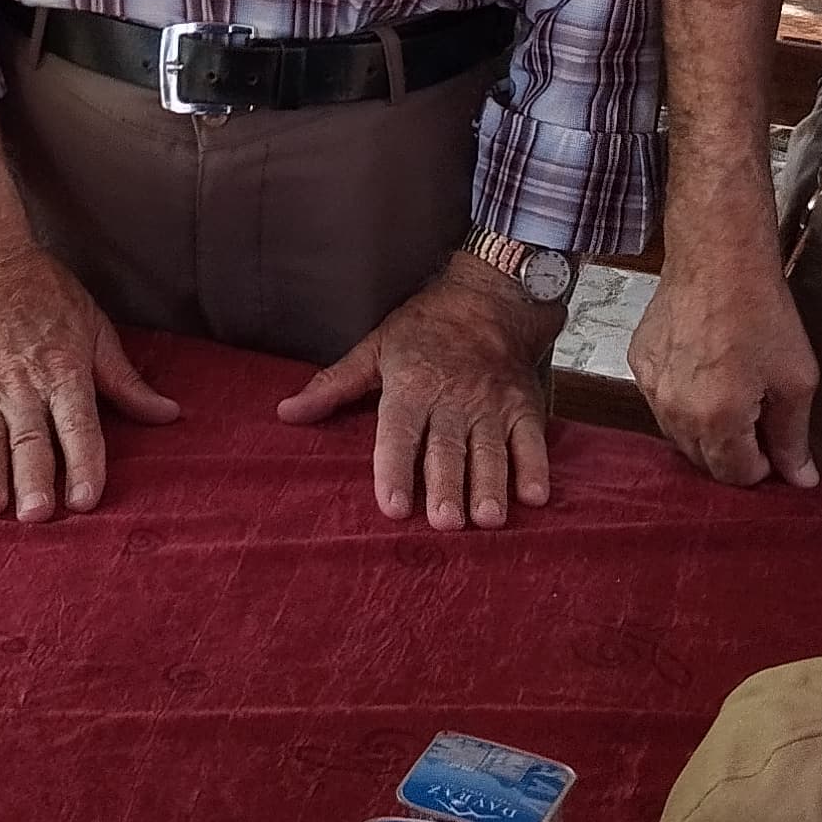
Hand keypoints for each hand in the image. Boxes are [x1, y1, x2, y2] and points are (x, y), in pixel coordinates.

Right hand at [0, 230, 181, 520]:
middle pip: (29, 438)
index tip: (86, 500)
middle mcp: (21, 383)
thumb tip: (169, 415)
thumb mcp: (94, 330)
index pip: (77, 425)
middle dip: (33, 477)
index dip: (84, 463)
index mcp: (63, 371)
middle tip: (37, 514)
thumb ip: (126, 381)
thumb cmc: (44, 299)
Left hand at [276, 251, 560, 529]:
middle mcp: (452, 400)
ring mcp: (492, 406)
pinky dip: (535, 468)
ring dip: (489, 485)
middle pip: (448, 449)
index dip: (395, 469)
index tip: (393, 507)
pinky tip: (535, 498)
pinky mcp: (524, 409)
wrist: (489, 298)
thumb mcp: (375, 348)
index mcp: (411, 387)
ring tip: (488, 519)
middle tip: (446, 523)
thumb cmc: (424, 329)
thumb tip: (286, 412)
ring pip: (490, 451)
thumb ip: (334, 385)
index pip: (400, 433)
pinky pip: (531, 441)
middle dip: (447, 486)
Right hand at [633, 173, 820, 487]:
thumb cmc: (762, 312)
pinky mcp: (639, 364)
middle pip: (703, 461)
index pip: (734, 476)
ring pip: (679, 435)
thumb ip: (794, 438)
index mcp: (717, 420)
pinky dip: (683, 401)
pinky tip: (706, 372)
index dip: (762, 468)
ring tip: (732, 393)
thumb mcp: (796, 379)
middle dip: (733, 453)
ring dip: (707, 429)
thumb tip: (800, 480)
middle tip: (758, 420)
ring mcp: (651, 388)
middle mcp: (676, 411)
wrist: (718, 257)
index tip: (775, 446)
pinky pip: (662, 402)